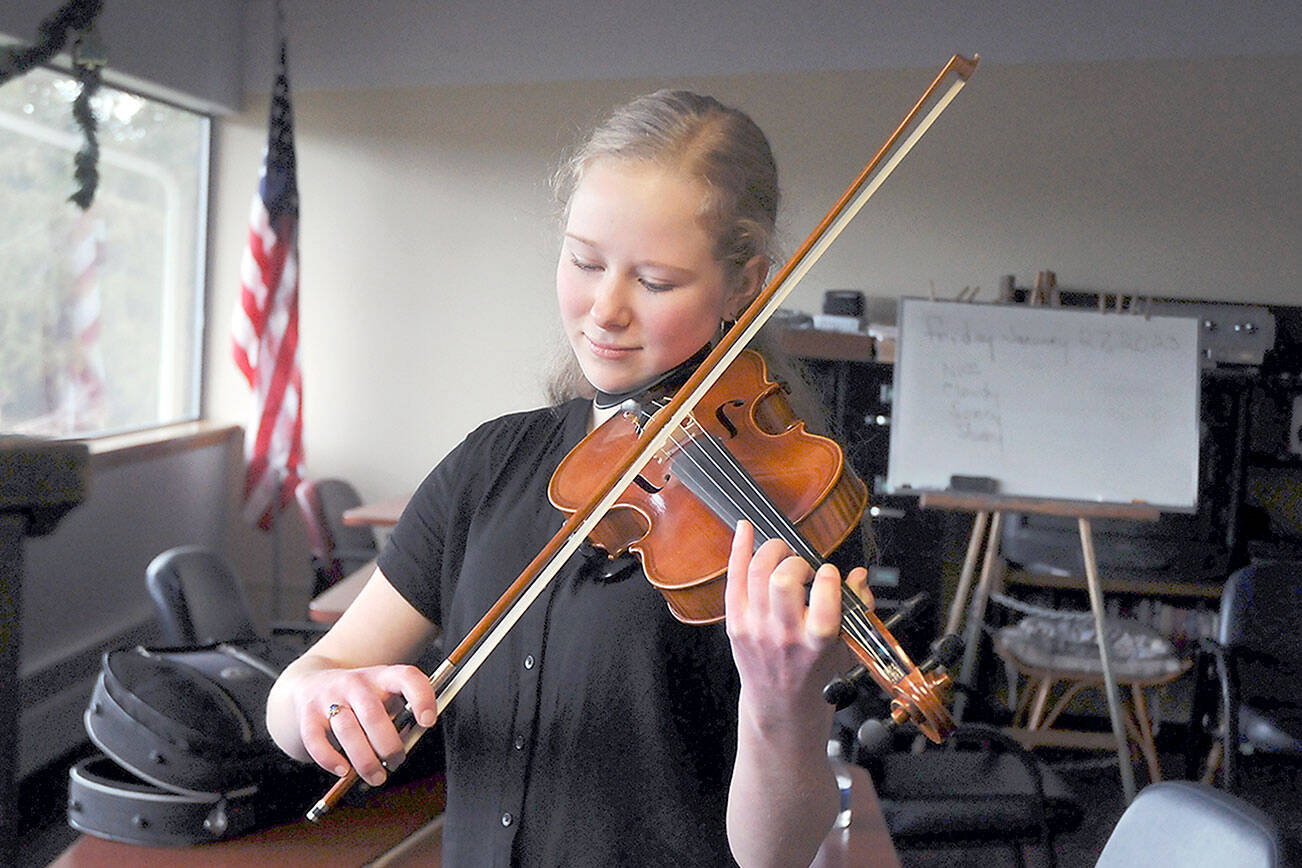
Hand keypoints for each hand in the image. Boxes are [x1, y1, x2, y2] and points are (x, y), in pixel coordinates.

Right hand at [291, 664, 437, 785]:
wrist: (311, 684)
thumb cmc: (360, 700)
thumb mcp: (383, 698)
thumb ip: (399, 717)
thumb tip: (408, 742)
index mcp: (382, 676)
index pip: (406, 677)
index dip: (421, 698)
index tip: (428, 722)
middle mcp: (355, 682)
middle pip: (373, 714)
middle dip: (388, 746)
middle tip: (397, 762)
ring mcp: (329, 697)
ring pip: (347, 729)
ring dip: (364, 759)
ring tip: (376, 776)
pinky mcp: (308, 715)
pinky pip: (316, 740)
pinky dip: (330, 760)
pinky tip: (344, 771)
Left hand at [724, 520, 868, 718]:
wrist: (781, 708)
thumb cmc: (815, 677)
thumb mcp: (847, 649)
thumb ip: (857, 610)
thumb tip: (859, 577)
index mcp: (817, 642)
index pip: (824, 598)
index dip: (829, 576)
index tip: (829, 574)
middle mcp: (784, 635)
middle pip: (783, 579)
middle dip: (796, 561)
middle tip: (802, 569)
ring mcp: (756, 629)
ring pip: (757, 572)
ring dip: (772, 551)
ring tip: (782, 555)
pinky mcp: (736, 625)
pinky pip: (734, 579)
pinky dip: (739, 549)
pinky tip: (745, 530)